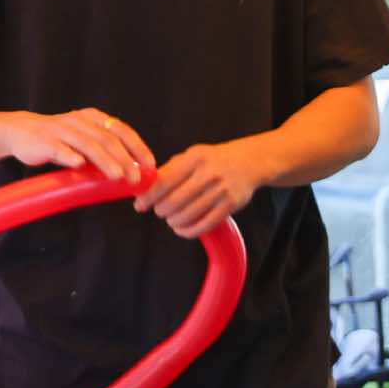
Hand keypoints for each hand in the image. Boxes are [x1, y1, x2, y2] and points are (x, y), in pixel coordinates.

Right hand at [0, 108, 154, 183]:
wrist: (21, 132)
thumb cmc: (60, 140)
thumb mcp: (85, 140)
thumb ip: (106, 152)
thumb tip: (134, 172)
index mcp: (94, 118)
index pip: (123, 131)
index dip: (138, 148)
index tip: (150, 165)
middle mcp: (80, 121)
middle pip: (108, 140)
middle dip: (125, 159)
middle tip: (136, 178)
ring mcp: (62, 130)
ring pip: (88, 145)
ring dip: (105, 161)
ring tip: (118, 176)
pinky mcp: (44, 141)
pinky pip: (59, 149)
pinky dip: (70, 156)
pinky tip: (79, 165)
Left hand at [136, 140, 270, 238]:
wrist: (248, 162)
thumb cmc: (213, 160)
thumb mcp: (191, 156)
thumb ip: (169, 170)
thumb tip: (144, 189)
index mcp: (195, 159)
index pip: (164, 181)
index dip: (148, 197)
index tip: (140, 205)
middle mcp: (208, 174)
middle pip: (174, 202)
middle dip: (161, 210)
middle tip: (159, 211)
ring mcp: (221, 190)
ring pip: (188, 216)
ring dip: (174, 222)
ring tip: (171, 220)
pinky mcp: (230, 205)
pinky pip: (204, 225)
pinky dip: (189, 231)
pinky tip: (182, 229)